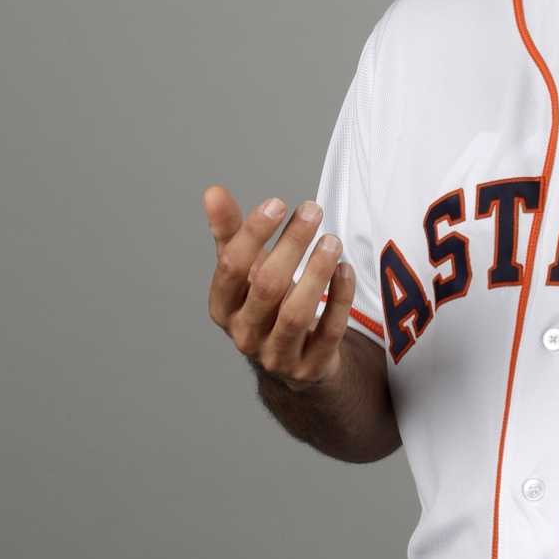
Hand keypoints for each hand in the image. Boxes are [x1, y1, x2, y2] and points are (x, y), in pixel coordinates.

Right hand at [203, 184, 354, 390]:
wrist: (291, 357)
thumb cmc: (265, 302)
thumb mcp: (245, 270)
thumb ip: (230, 232)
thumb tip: (212, 192)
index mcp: (222, 307)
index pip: (230, 267)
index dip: (252, 234)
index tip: (278, 202)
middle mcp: (245, 334)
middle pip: (266, 287)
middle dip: (291, 245)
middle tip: (312, 209)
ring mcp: (277, 355)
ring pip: (295, 314)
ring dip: (317, 273)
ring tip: (332, 240)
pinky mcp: (311, 367)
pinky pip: (328, 332)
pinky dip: (339, 299)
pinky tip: (346, 269)